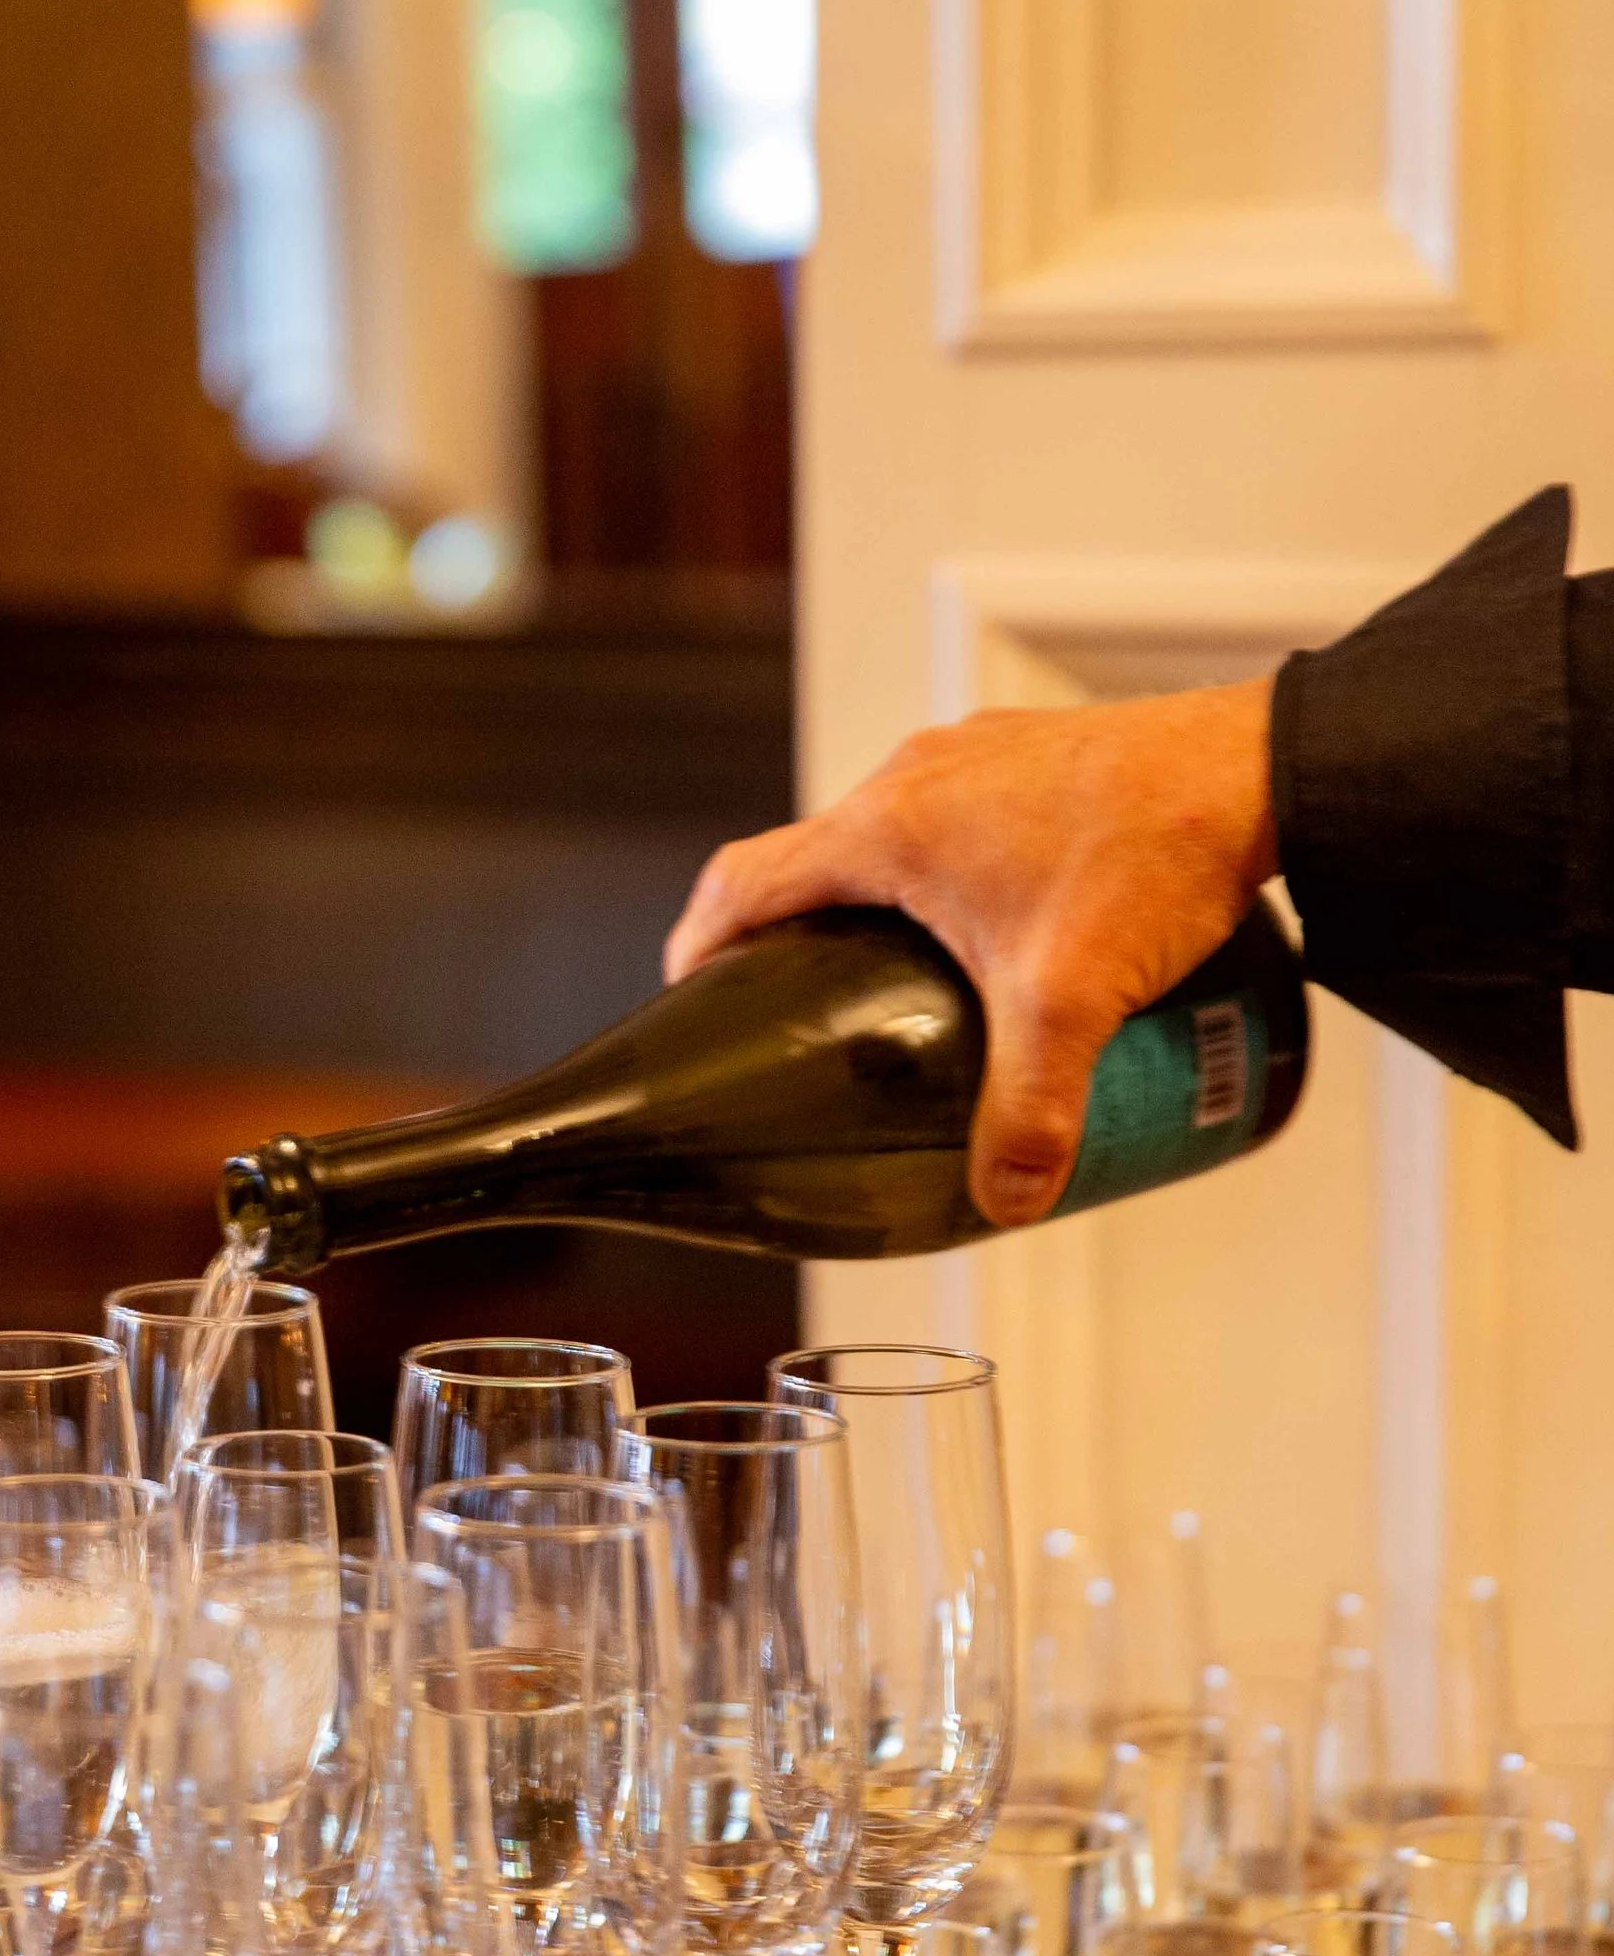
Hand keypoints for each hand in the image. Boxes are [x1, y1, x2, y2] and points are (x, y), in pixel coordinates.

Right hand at [663, 680, 1279, 1226]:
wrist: (1264, 767)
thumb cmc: (1152, 852)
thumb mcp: (1071, 1002)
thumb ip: (1029, 1111)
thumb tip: (1004, 1198)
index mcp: (885, 828)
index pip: (744, 881)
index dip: (700, 945)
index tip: (690, 999)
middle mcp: (916, 776)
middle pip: (814, 860)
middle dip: (797, 937)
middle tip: (805, 1016)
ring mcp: (978, 758)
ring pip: (891, 834)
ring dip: (879, 901)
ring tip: (907, 984)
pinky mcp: (1038, 758)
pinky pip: (958, 815)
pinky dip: (947, 870)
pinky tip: (1001, 926)